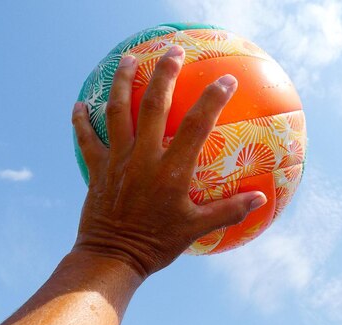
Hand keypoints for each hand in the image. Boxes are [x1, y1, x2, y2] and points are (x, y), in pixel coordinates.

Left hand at [71, 45, 266, 277]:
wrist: (112, 258)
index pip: (198, 125)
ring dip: (123, 82)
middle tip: (173, 50)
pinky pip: (87, 139)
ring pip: (117, 111)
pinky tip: (81, 104)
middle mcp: (144, 157)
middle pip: (154, 105)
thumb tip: (261, 199)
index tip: (226, 80)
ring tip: (128, 59)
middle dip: (165, 74)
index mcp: (172, 170)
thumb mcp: (197, 229)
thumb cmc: (158, 244)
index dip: (214, 99)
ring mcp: (118, 160)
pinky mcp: (98, 169)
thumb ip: (230, 210)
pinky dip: (81, 120)